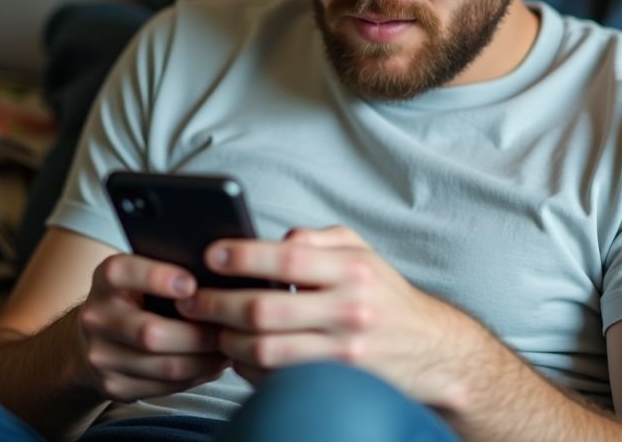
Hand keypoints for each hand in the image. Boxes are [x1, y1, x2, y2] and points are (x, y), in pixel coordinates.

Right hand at [72, 254, 230, 402]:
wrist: (90, 338)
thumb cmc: (134, 297)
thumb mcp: (140, 274)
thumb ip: (169, 270)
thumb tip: (220, 279)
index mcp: (105, 280)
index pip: (122, 273)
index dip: (157, 277)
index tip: (192, 284)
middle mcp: (96, 318)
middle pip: (150, 333)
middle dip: (198, 333)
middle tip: (229, 327)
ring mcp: (101, 357)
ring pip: (164, 366)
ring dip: (205, 360)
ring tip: (230, 348)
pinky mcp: (114, 386)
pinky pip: (165, 387)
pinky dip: (196, 376)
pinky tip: (213, 365)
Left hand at [175, 226, 491, 408]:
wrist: (431, 349)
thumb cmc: (383, 293)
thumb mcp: (361, 252)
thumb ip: (316, 239)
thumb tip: (271, 239)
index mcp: (352, 268)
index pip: (288, 257)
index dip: (242, 256)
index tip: (210, 255)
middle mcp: (350, 308)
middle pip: (263, 309)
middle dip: (216, 305)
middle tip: (190, 300)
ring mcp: (344, 349)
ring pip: (264, 350)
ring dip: (226, 340)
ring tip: (211, 329)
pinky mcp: (337, 381)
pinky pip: (277, 377)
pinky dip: (248, 367)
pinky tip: (238, 354)